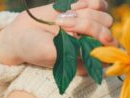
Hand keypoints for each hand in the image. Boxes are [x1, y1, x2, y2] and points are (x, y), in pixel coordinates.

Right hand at [0, 0, 117, 75]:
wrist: (22, 33)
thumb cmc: (35, 49)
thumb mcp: (54, 55)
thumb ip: (76, 53)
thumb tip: (97, 48)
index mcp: (86, 61)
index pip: (107, 53)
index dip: (102, 44)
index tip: (81, 39)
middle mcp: (90, 45)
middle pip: (107, 32)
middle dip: (88, 27)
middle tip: (63, 28)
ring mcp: (88, 28)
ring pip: (104, 17)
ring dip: (84, 15)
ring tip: (63, 20)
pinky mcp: (83, 11)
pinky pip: (98, 4)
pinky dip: (87, 3)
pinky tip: (71, 8)